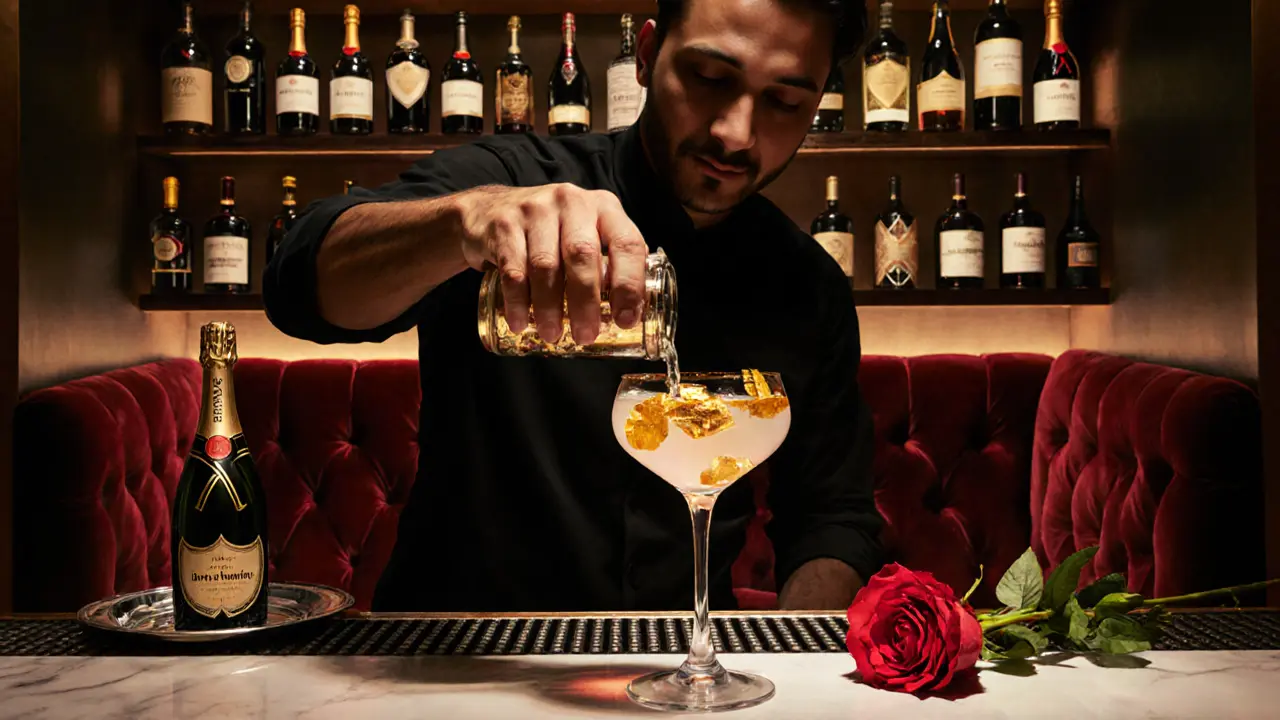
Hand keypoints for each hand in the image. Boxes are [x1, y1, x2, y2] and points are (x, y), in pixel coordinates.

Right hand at [457, 183, 647, 344]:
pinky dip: (518, 301)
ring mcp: (536, 210)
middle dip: (586, 302)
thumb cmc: (551, 231)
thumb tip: (629, 312)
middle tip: (585, 335)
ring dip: (550, 307)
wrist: (489, 210)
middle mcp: (573, 202)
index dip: (630, 284)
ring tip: (551, 334)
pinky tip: (521, 322)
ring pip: (546, 265)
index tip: (625, 319)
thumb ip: (608, 263)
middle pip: (583, 255)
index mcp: (604, 207)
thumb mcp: (587, 234)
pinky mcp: (505, 224)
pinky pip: (513, 269)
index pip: (627, 243)